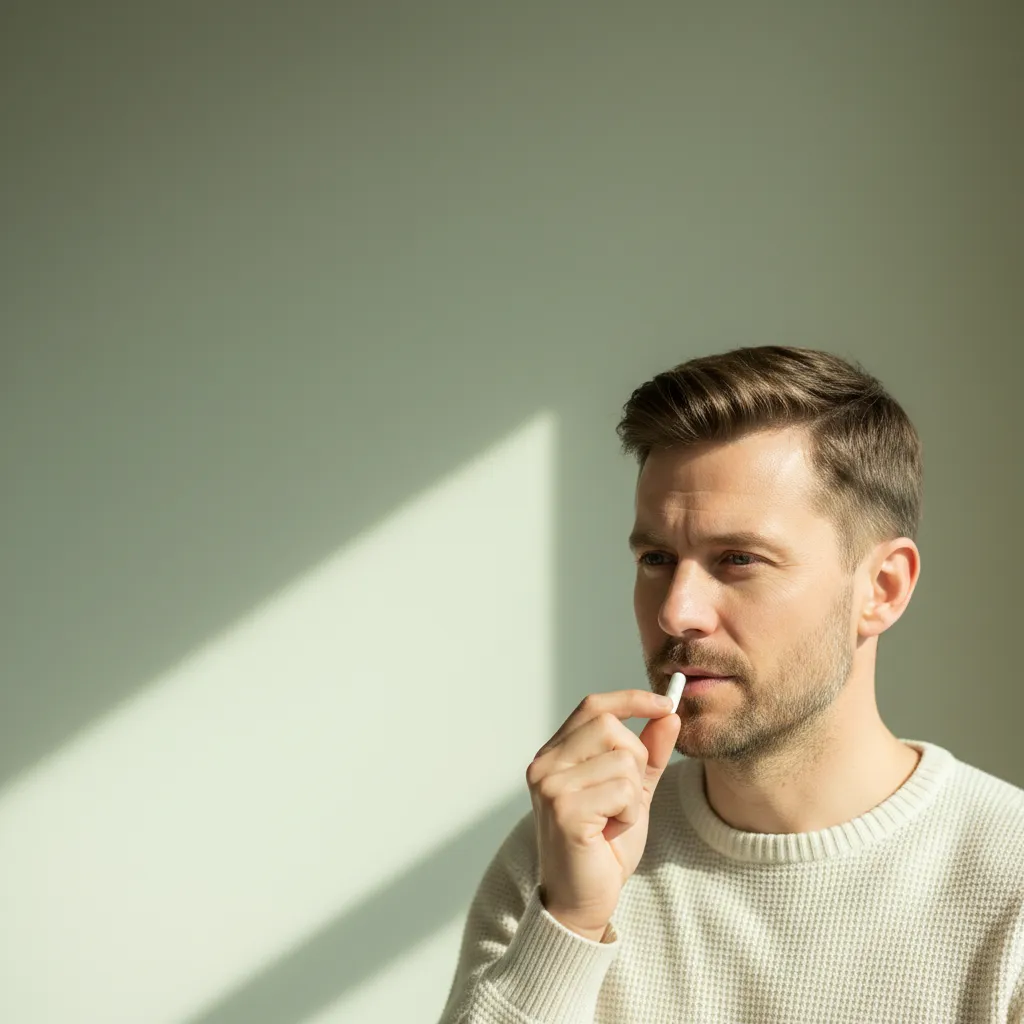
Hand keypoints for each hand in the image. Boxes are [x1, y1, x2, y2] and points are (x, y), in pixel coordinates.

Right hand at [525, 689, 680, 940]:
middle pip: (609, 726)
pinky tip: (611, 832)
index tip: (665, 703)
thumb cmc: (602, 846)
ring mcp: (550, 786)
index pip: (593, 706)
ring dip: (634, 795)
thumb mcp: (633, 792)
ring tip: (614, 819)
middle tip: (627, 797)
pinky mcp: (564, 810)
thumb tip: (668, 714)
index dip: (631, 699)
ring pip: (622, 760)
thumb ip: (649, 753)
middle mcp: (544, 764)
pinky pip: (623, 791)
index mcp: (555, 754)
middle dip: (636, 759)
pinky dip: (630, 814)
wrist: (583, 901)